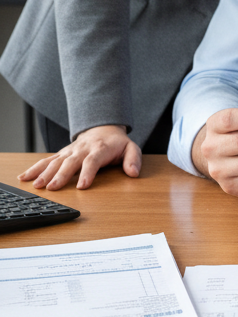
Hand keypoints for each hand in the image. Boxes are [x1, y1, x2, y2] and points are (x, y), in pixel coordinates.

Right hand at [17, 124, 141, 190]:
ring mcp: (70, 151)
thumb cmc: (117, 143)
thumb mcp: (131, 148)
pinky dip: (35, 168)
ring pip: (56, 161)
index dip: (87, 173)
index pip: (93, 161)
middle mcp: (83, 149)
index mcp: (100, 149)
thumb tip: (134, 173)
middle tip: (53, 188)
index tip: (82, 186)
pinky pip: (47, 160)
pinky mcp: (62, 154)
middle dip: (61, 175)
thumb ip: (133, 160)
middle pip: (71, 162)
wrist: (103, 128)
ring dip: (46, 173)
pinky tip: (25, 177)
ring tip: (38, 186)